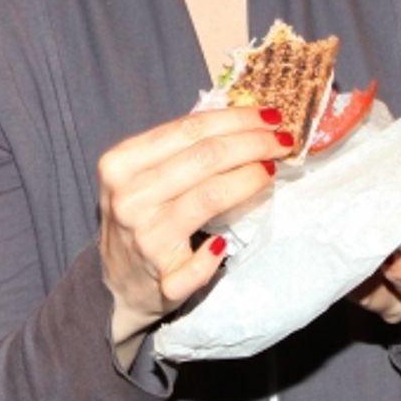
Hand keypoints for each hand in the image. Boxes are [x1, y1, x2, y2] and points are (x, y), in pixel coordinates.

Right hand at [97, 107, 290, 356]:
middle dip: (252, 143)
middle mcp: (129, 198)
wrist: (117, 284)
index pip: (188, 129)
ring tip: (271, 170)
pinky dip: (218, 251)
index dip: (235, 119)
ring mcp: (145, 240)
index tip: (269, 116)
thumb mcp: (142, 175)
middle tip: (282, 141)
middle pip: (204, 157)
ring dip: (249, 179)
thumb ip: (180, 149)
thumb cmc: (140, 217)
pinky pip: (202, 264)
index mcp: (120, 164)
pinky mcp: (163, 281)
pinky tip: (226, 241)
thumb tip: (244, 120)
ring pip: (210, 197)